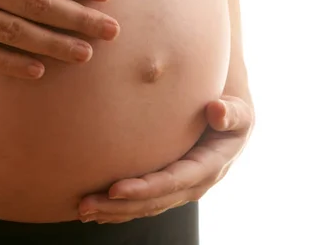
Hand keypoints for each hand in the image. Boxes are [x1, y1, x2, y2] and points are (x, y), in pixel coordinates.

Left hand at [77, 95, 254, 223]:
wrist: (232, 126)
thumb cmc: (233, 115)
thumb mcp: (239, 114)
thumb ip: (231, 113)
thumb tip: (217, 109)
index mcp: (210, 167)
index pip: (174, 181)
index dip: (145, 188)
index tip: (115, 189)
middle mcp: (194, 185)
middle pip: (154, 201)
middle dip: (120, 206)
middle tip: (85, 204)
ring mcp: (181, 190)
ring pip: (146, 207)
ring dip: (114, 211)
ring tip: (82, 209)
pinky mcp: (170, 188)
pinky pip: (144, 203)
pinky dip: (120, 208)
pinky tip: (97, 209)